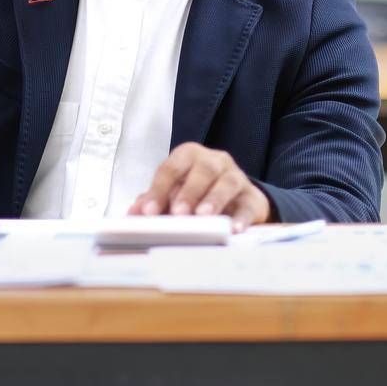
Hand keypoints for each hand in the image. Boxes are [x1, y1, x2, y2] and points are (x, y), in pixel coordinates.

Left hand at [127, 143, 270, 231]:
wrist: (236, 201)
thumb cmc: (198, 195)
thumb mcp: (174, 195)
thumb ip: (154, 202)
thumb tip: (133, 214)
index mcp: (190, 157)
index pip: (172, 167)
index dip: (159, 189)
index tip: (149, 212)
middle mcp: (215, 161)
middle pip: (204, 169)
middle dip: (189, 191)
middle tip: (178, 214)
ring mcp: (237, 177)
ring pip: (228, 182)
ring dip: (214, 199)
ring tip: (204, 217)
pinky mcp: (253, 199)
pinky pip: (249, 205)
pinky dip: (242, 218)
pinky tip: (233, 229)